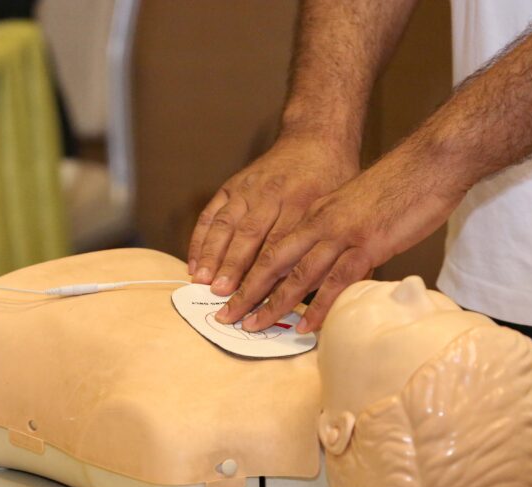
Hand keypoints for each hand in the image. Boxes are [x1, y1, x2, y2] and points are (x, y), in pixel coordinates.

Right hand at [187, 136, 356, 295]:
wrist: (315, 138)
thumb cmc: (331, 182)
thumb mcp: (336, 212)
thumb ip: (322, 246)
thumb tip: (310, 292)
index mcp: (302, 204)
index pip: (280, 247)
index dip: (264, 276)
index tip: (253, 301)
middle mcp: (272, 195)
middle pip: (249, 239)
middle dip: (232, 270)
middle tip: (220, 297)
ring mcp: (249, 189)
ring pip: (226, 225)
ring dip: (212, 255)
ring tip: (201, 281)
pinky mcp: (233, 185)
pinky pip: (211, 214)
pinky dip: (200, 239)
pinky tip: (194, 262)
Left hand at [216, 144, 465, 332]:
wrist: (429, 163)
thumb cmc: (398, 187)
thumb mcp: (354, 207)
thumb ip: (338, 232)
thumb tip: (330, 260)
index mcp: (316, 213)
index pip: (273, 247)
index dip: (249, 272)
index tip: (231, 293)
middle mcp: (321, 223)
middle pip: (273, 261)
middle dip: (247, 291)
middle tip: (226, 316)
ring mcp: (343, 234)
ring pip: (298, 274)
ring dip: (273, 303)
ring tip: (254, 326)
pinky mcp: (367, 245)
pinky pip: (337, 281)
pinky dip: (319, 306)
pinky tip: (305, 326)